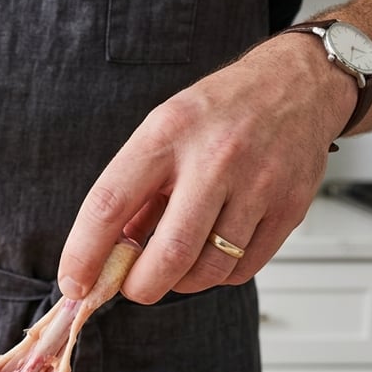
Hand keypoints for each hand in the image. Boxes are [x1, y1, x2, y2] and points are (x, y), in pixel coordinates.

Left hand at [56, 33, 355, 302]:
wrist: (298, 85)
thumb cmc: (221, 111)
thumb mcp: (163, 131)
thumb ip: (135, 193)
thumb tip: (107, 257)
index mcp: (167, 134)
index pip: (109, 205)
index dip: (84, 254)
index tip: (74, 282)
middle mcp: (214, 159)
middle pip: (167, 254)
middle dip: (139, 287)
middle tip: (131, 287)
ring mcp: (257, 185)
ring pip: (207, 270)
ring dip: (180, 283)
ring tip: (176, 263)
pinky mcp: (289, 208)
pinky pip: (242, 269)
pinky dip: (218, 275)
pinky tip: (212, 252)